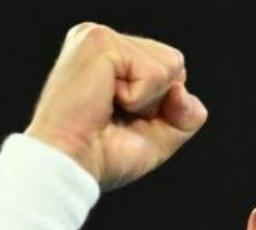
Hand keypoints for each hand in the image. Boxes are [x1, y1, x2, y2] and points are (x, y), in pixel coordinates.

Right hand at [24, 23, 207, 190]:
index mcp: (111, 57)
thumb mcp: (159, 136)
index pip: (171, 70)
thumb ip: (186, 113)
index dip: (161, 106)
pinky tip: (104, 101)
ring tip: (107, 107)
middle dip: (157, 102)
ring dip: (146, 100)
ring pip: (170, 65)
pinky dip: (138, 98)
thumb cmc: (101, 156)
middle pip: (175, 63)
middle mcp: (103, 40)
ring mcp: (98, 37)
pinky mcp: (99, 41)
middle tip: (115, 116)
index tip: (122, 120)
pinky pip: (155, 72)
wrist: (69, 166)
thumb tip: (181, 88)